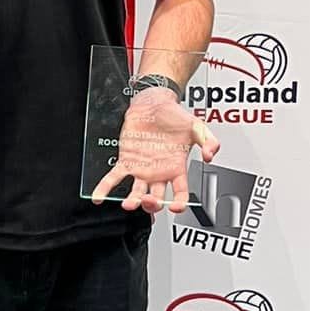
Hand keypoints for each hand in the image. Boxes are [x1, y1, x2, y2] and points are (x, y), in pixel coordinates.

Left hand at [90, 88, 217, 213]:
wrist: (155, 103)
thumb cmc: (175, 116)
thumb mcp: (197, 126)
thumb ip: (208, 140)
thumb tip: (210, 155)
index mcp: (176, 168)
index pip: (180, 192)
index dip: (180, 202)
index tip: (177, 207)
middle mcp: (159, 173)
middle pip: (156, 197)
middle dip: (153, 204)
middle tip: (149, 202)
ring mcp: (142, 169)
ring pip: (136, 192)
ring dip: (133, 201)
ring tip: (128, 204)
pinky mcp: (127, 161)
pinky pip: (114, 178)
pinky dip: (105, 188)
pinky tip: (98, 197)